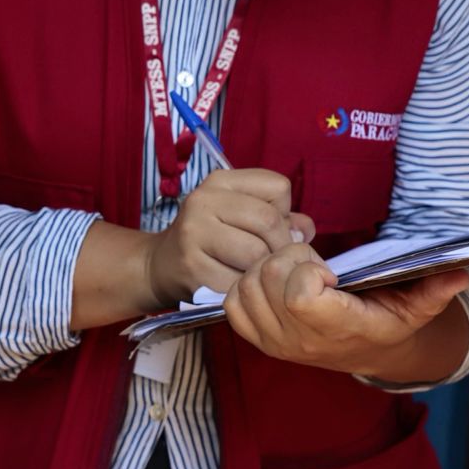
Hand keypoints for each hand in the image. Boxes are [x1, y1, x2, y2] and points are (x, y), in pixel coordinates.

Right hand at [144, 168, 314, 304]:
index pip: (278, 187)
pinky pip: (239, 281)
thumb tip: (306, 232)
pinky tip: (237, 285)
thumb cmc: (212, 238)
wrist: (162, 264)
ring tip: (255, 273)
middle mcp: (204, 200)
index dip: (285, 212)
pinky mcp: (192, 266)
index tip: (273, 230)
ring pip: (256, 253)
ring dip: (263, 270)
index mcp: (221, 181)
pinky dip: (245, 288)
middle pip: (269, 221)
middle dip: (281, 247)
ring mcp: (195, 232)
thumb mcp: (241, 215)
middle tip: (275, 261)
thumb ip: (281, 218)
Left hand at [223, 243, 468, 377]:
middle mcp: (299, 341)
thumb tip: (460, 273)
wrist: (364, 352)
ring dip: (266, 267)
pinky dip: (246, 284)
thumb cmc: (387, 321)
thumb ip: (433, 289)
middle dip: (287, 257)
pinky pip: (231, 302)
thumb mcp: (415, 306)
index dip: (307, 269)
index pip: (299, 294)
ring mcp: (273, 342)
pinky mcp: (255, 337)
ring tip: (294, 270)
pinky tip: (274, 281)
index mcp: (336, 329)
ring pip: (245, 285)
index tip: (328, 269)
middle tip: (310, 262)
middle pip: (267, 278)